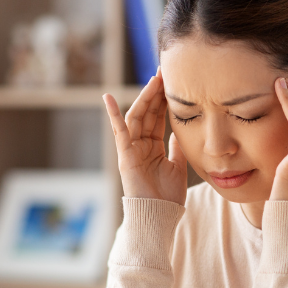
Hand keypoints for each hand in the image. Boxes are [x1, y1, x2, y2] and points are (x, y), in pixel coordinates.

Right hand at [103, 66, 187, 205]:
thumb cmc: (168, 196)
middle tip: (165, 72)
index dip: (164, 100)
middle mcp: (140, 145)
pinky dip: (112, 114)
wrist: (160, 215)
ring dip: (145, 97)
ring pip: (137, 117)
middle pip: (148, 113)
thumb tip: (180, 131)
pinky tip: (106, 96)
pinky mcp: (125, 155)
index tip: (173, 82)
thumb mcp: (178, 166)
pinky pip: (119, 131)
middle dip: (156, 92)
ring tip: (154, 79)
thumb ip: (177, 147)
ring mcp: (131, 149)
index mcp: (153, 147)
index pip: (158, 117)